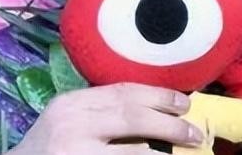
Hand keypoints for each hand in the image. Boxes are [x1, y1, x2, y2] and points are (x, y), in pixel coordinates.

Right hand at [8, 83, 203, 154]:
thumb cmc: (48, 148)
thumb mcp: (68, 119)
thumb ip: (100, 111)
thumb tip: (154, 109)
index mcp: (71, 104)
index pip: (122, 93)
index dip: (158, 96)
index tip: (184, 103)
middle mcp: (72, 126)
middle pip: (131, 118)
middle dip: (168, 124)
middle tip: (194, 132)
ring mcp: (76, 154)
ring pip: (133, 153)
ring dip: (162, 153)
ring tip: (184, 154)